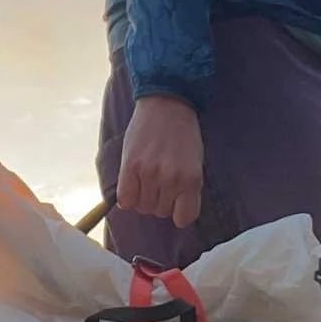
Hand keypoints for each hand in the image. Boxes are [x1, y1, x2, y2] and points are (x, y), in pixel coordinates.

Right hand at [117, 93, 203, 228]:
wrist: (167, 103)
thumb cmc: (183, 134)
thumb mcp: (195, 164)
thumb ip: (185, 188)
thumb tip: (173, 212)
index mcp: (192, 180)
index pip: (183, 218)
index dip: (177, 211)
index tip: (175, 201)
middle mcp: (171, 180)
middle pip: (160, 212)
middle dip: (159, 200)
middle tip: (159, 181)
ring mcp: (150, 174)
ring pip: (142, 207)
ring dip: (143, 198)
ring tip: (146, 178)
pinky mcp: (130, 167)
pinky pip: (126, 199)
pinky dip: (127, 197)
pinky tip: (131, 184)